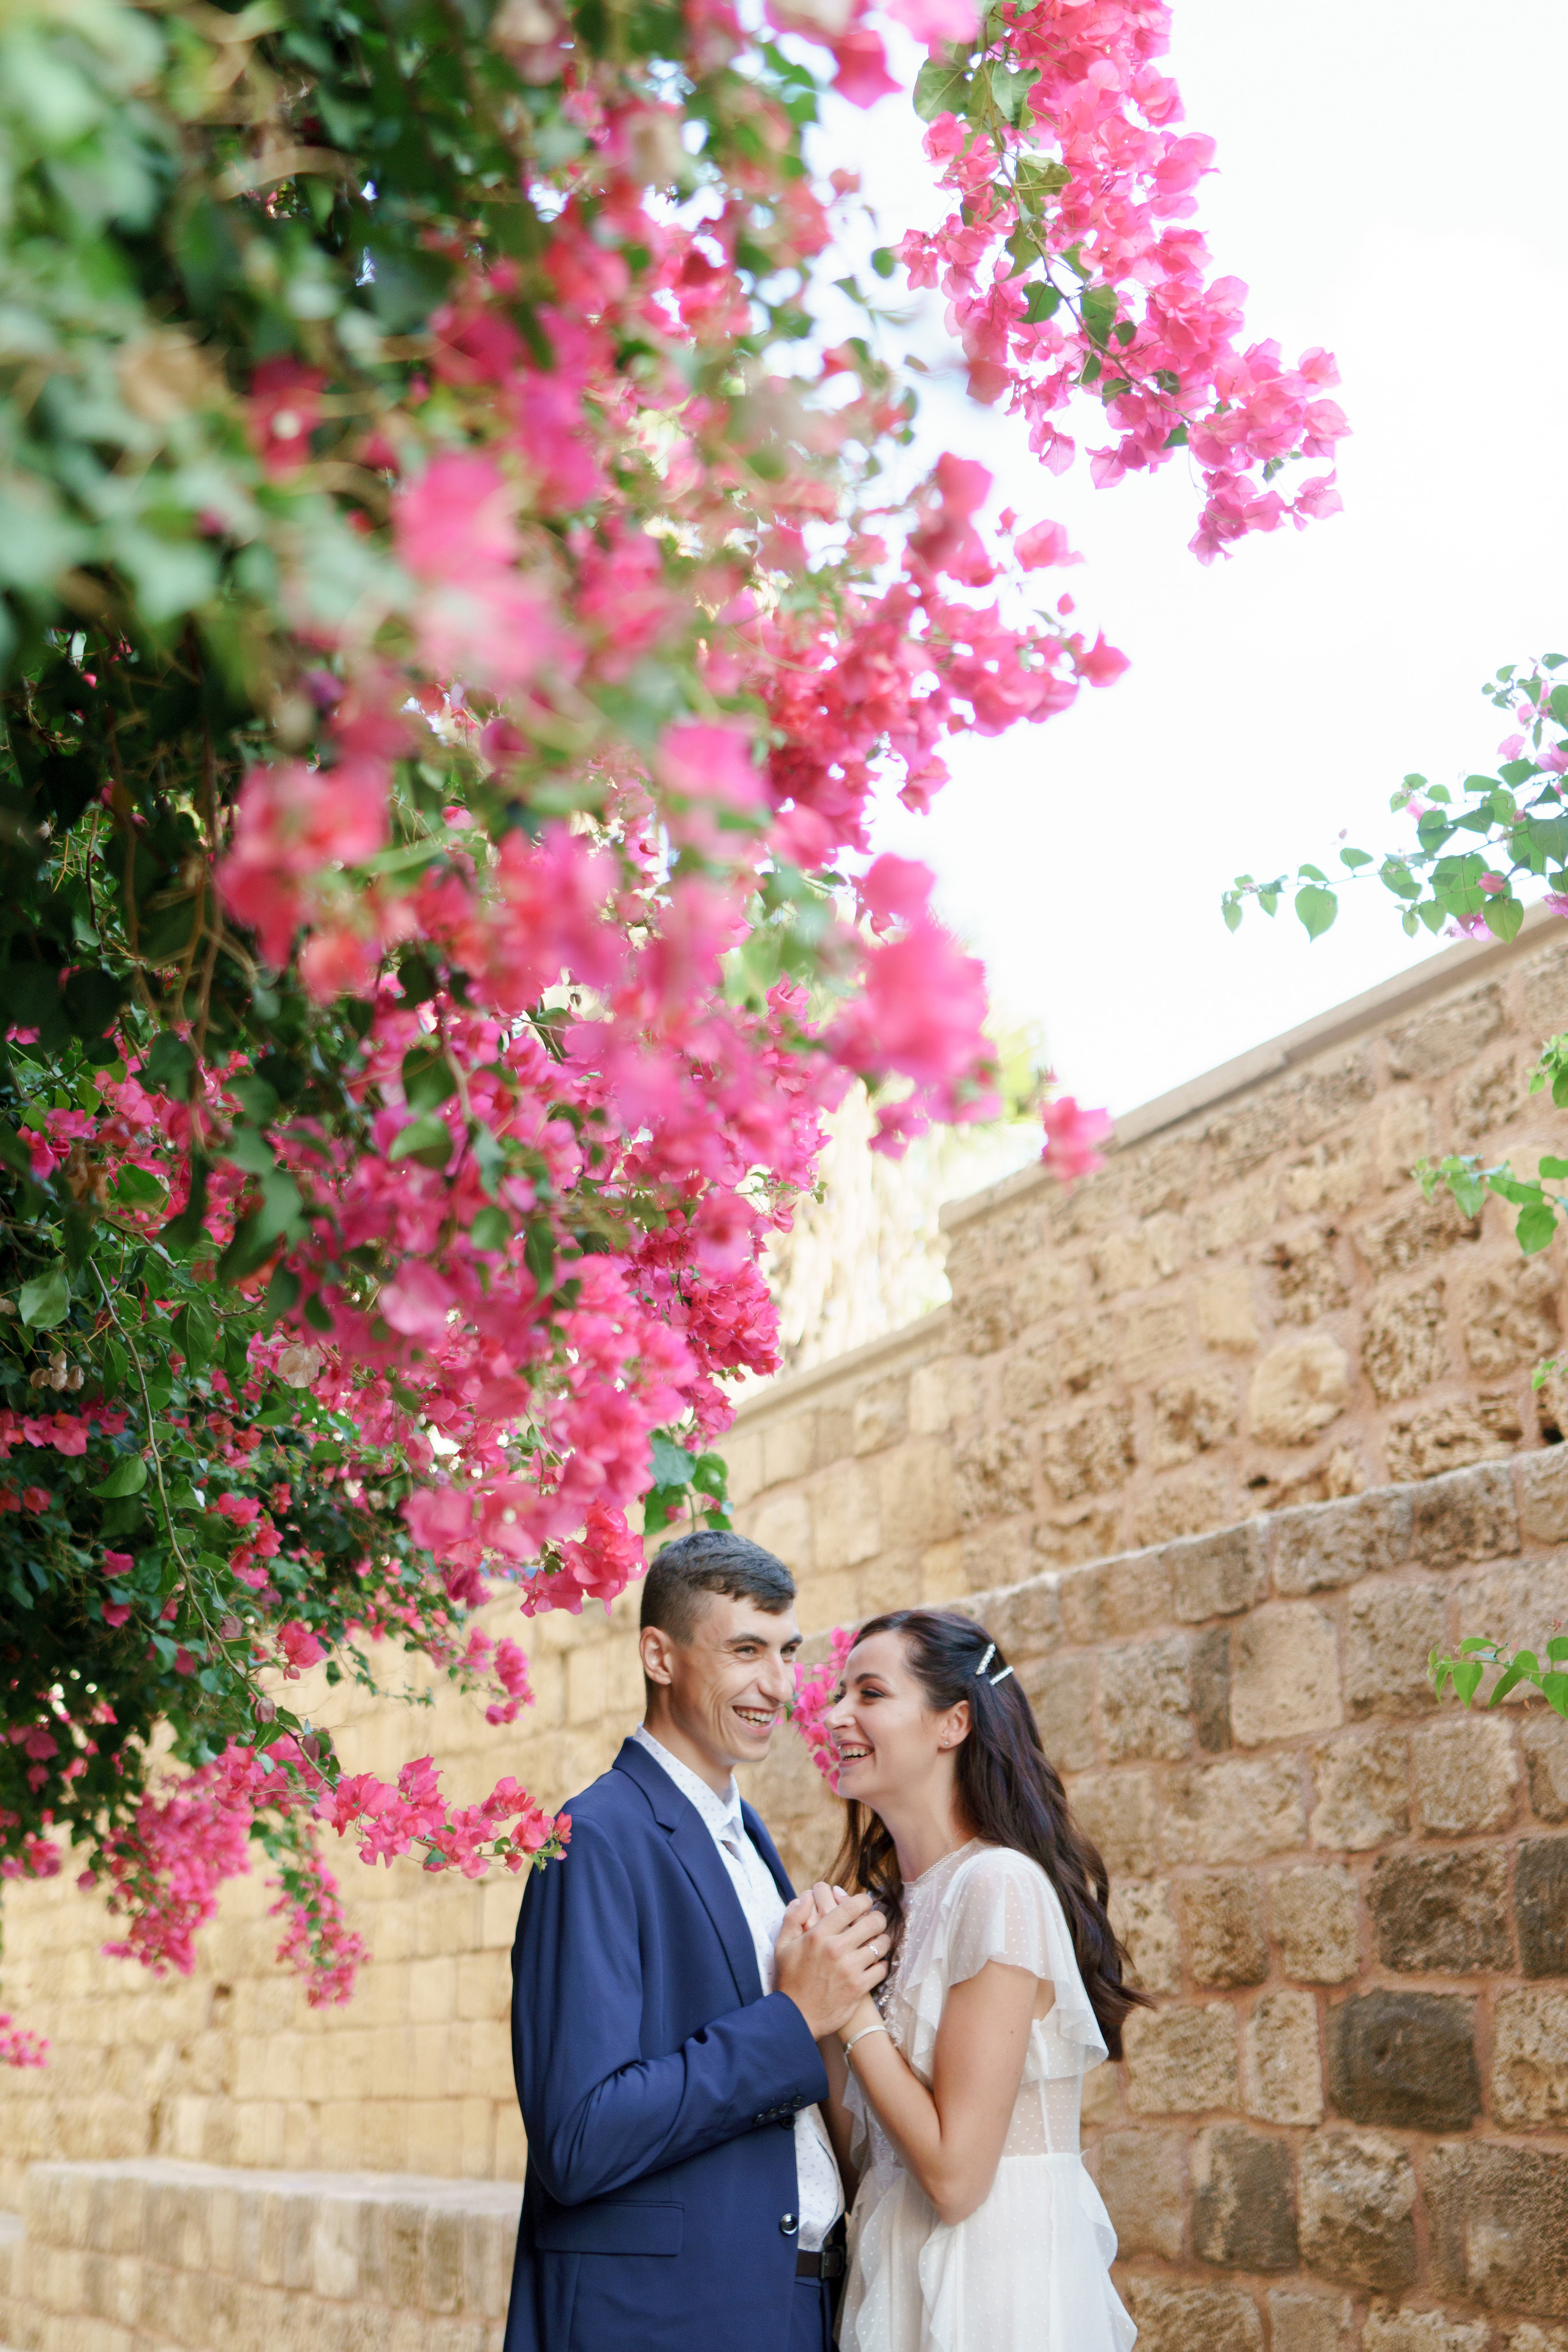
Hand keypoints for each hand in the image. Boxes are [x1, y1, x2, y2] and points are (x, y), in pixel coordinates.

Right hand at [775, 1887, 888, 2039]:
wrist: (796, 2017)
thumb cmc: (789, 1980)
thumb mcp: (783, 1946)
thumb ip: (793, 1918)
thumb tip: (806, 1897)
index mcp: (818, 1935)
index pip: (850, 1907)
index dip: (864, 1900)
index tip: (866, 1902)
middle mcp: (836, 1949)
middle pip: (872, 1922)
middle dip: (878, 1918)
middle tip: (877, 1921)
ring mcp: (849, 1969)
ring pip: (880, 1945)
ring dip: (882, 1941)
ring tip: (879, 1942)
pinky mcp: (859, 1988)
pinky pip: (882, 1968)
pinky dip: (882, 1965)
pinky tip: (876, 1965)